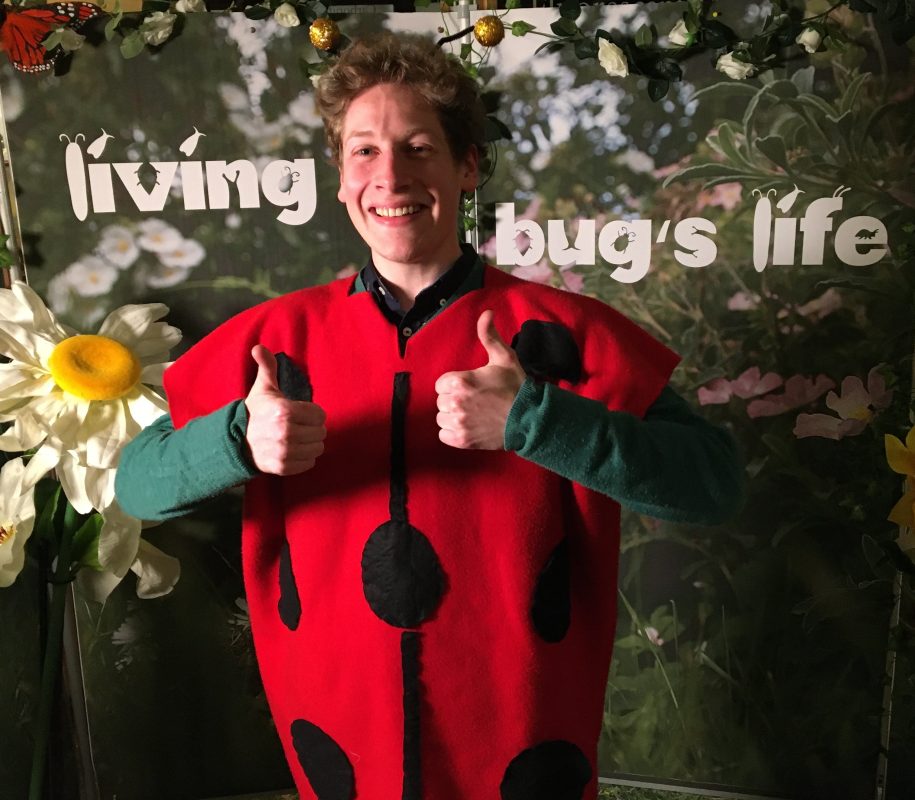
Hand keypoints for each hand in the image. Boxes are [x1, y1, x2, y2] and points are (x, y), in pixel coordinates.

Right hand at [244, 345, 325, 474]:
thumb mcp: (262, 388)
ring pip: (317, 449)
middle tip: (300, 426)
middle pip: (320, 432)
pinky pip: (308, 464)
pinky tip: (294, 450)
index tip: (302, 413)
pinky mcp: (282, 467)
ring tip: (298, 438)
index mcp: (284, 411)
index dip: (313, 413)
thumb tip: (258, 347)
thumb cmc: (255, 412)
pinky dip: (305, 458)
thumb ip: (266, 367)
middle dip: (313, 429)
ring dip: (311, 444)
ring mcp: (283, 452)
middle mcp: (285, 433)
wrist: (236, 441)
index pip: (319, 415)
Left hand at [435, 310, 525, 449]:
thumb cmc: (515, 387)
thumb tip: (487, 312)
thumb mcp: (504, 357)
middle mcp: (456, 402)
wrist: (530, 418)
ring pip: (442, 418)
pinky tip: (468, 427)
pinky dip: (453, 433)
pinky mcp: (462, 441)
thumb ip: (489, 335)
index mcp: (460, 381)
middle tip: (474, 401)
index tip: (470, 387)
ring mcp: (458, 423)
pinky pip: (444, 435)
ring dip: (453, 417)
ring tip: (472, 414)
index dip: (455, 385)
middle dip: (454, 400)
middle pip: (441, 401)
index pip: (441, 384)